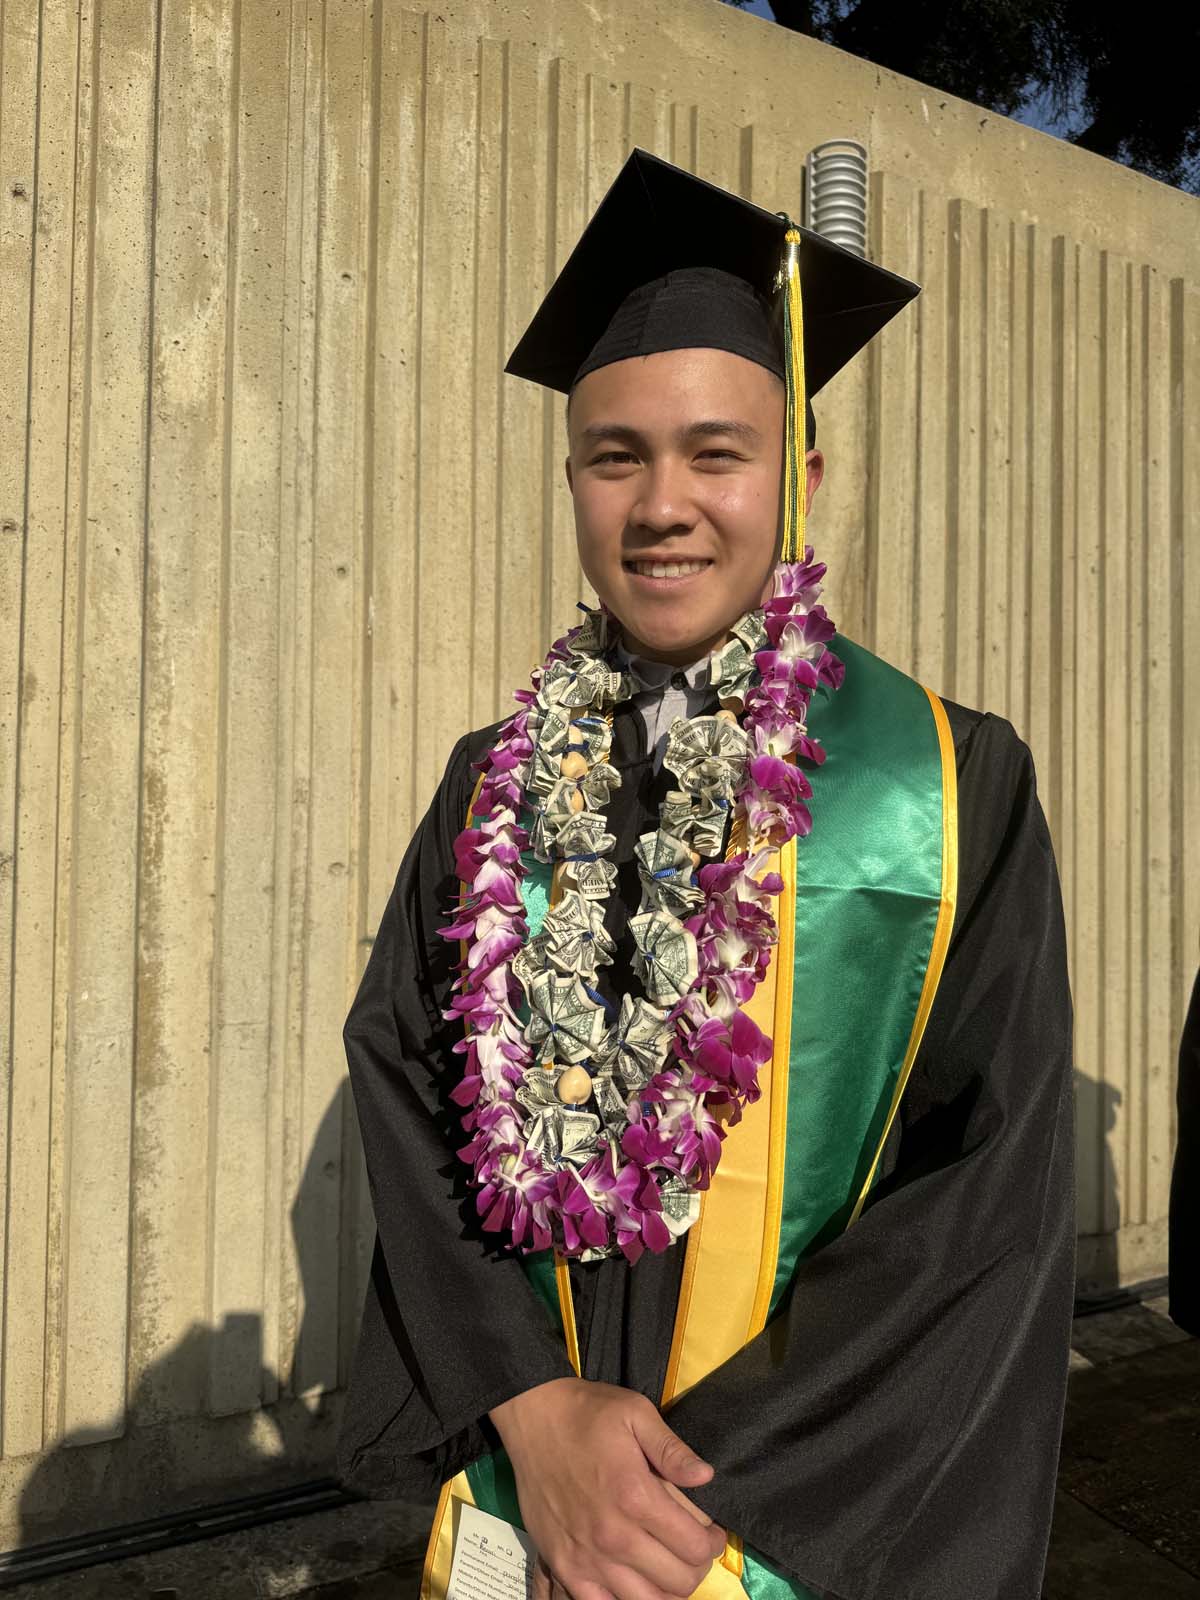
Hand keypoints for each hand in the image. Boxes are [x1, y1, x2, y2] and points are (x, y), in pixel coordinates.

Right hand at [490, 1377, 724, 1599]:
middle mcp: (613, 1536)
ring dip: (665, 1588)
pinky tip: (631, 1579)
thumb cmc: (588, 1413)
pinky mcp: (563, 1566)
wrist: (533, 1417)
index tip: (711, 1533)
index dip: (713, 1544)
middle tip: (692, 1548)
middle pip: (677, 1582)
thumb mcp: (637, 1413)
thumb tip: (706, 1478)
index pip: (694, 1547)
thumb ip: (672, 1450)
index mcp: (636, 1496)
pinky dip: (625, 1599)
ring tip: (665, 1564)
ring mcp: (586, 1557)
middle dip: (696, 1567)